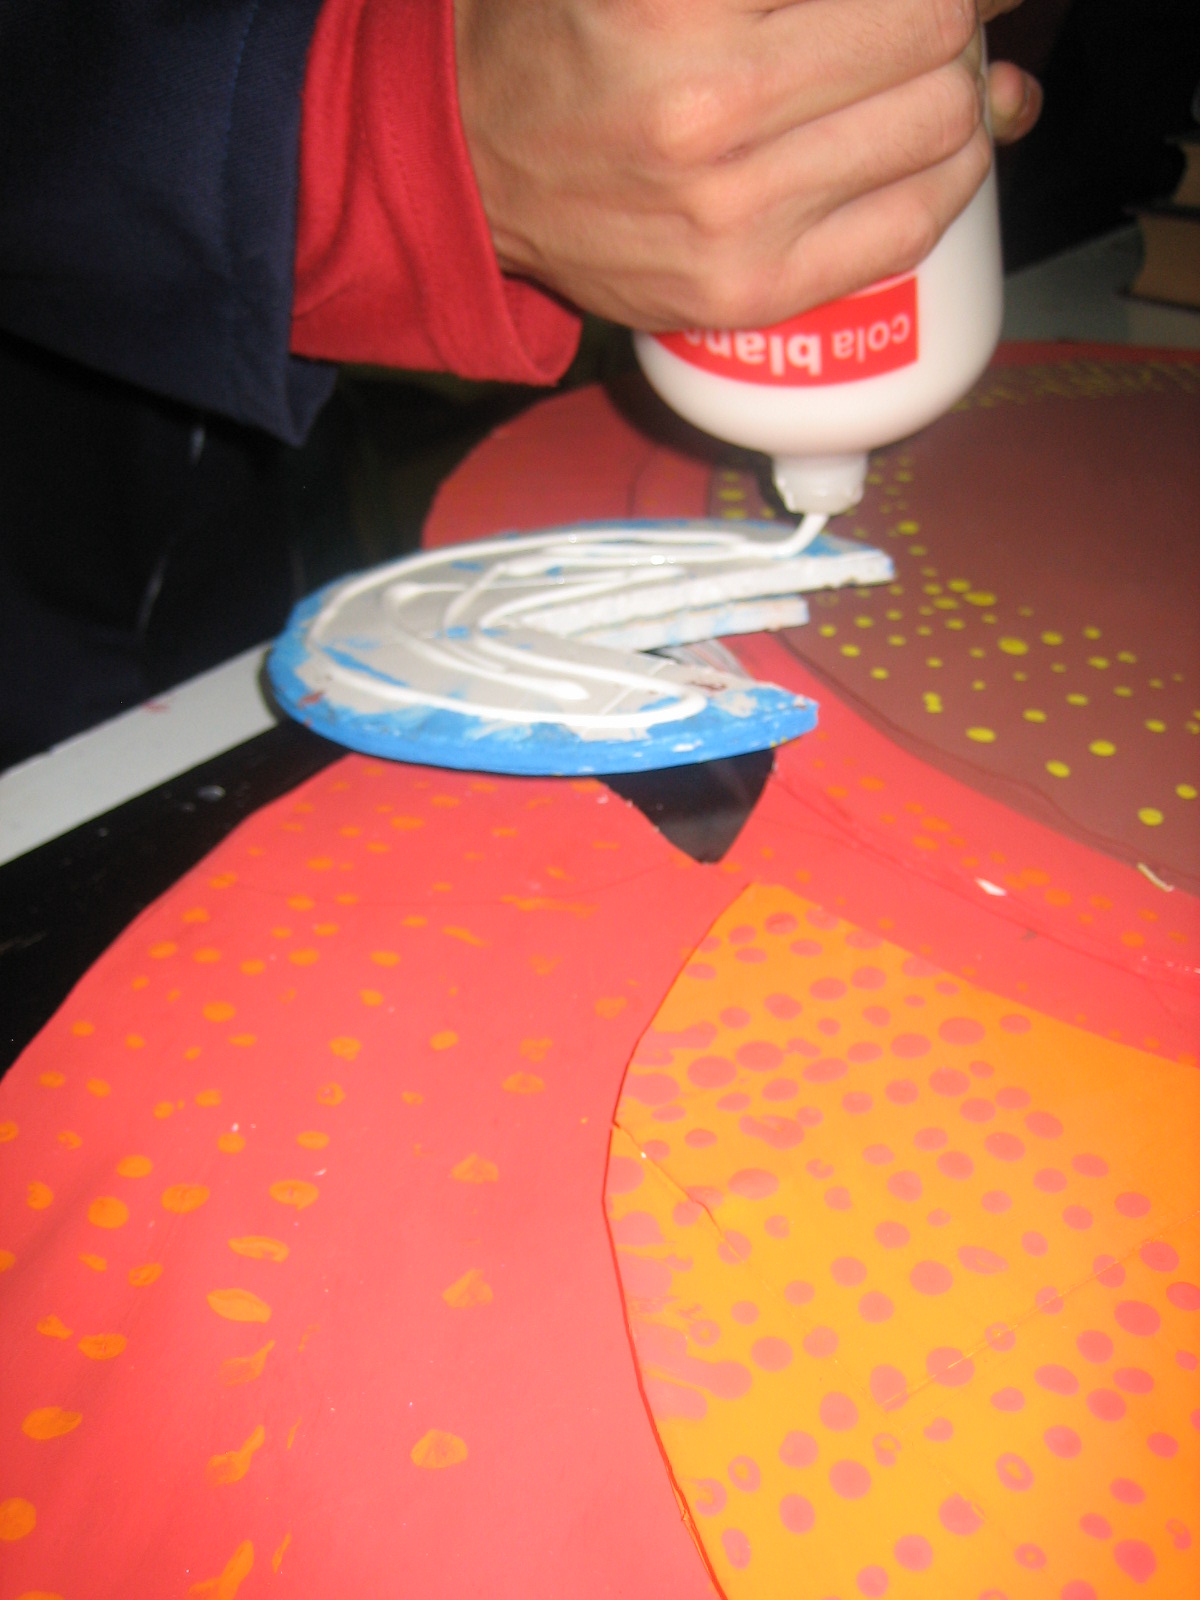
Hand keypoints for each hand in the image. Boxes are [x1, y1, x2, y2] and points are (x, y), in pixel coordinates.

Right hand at [455, 0, 1041, 330]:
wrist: (476, 167)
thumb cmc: (570, 34)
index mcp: (678, 4)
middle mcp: (707, 112)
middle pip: (932, 37)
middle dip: (947, 20)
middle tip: (918, 24)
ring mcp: (729, 218)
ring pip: (939, 133)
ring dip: (960, 95)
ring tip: (925, 83)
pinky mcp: (743, 291)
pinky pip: (907, 229)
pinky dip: (947, 181)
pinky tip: (932, 156)